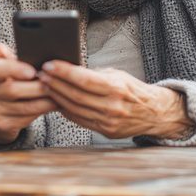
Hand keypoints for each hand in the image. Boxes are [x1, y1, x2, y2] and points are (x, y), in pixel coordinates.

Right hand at [0, 43, 56, 143]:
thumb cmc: (9, 85)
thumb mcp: (8, 71)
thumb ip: (10, 59)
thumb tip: (2, 46)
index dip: (16, 69)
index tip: (33, 71)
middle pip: (13, 89)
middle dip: (37, 87)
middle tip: (55, 83)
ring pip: (23, 106)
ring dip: (44, 101)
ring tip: (59, 95)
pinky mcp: (2, 124)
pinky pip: (26, 118)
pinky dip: (42, 111)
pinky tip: (54, 105)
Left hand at [38, 62, 191, 139]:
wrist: (155, 113)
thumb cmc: (132, 90)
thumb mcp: (117, 76)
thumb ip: (94, 74)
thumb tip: (68, 68)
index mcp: (117, 88)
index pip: (84, 79)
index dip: (64, 72)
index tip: (49, 64)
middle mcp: (112, 106)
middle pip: (76, 94)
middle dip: (55, 83)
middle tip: (41, 74)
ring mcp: (108, 121)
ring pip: (75, 108)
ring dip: (56, 96)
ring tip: (45, 85)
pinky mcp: (106, 131)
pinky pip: (79, 120)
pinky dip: (66, 110)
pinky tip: (56, 100)